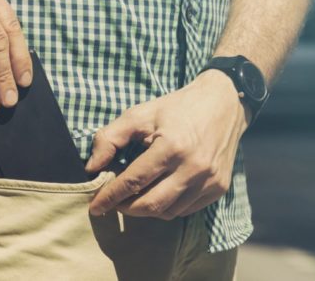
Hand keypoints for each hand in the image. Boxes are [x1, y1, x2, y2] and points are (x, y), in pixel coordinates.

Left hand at [86, 70, 250, 218]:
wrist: (223, 103)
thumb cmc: (176, 108)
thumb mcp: (139, 114)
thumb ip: (110, 138)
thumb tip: (91, 168)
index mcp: (172, 147)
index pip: (133, 181)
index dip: (110, 196)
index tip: (95, 206)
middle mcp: (193, 168)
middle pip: (151, 204)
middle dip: (125, 208)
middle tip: (113, 202)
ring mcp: (209, 180)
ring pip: (168, 211)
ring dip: (145, 210)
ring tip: (133, 197)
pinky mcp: (219, 188)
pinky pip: (186, 210)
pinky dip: (167, 207)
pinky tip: (157, 194)